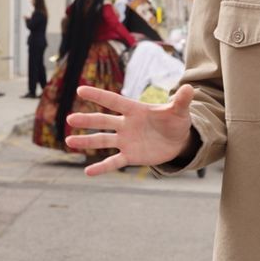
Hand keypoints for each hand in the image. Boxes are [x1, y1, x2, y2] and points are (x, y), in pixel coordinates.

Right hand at [66, 85, 196, 176]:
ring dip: (86, 142)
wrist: (177, 140)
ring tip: (69, 142)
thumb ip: (181, 100)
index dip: (98, 95)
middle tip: (70, 119)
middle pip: (104, 121)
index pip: (114, 101)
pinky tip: (87, 172)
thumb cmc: (175, 121)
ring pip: (103, 141)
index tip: (80, 90)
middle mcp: (126, 124)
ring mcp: (126, 141)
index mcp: (135, 110)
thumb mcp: (180, 111)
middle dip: (87, 120)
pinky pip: (113, 162)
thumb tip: (190, 88)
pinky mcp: (130, 156)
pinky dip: (102, 167)